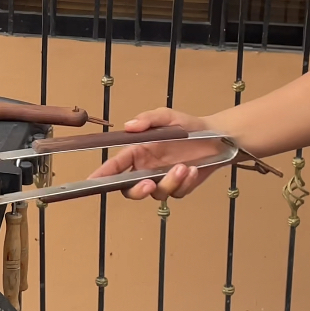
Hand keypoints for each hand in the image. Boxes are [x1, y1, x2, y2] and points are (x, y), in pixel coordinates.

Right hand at [87, 108, 224, 199]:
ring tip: (183, 167)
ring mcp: (163, 180)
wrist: (217, 137)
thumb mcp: (168, 117)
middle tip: (149, 184)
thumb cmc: (188, 126)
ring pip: (157, 193)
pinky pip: (176, 193)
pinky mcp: (179, 187)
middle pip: (130, 190)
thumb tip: (129, 126)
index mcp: (138, 152)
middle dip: (137, 191)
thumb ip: (149, 120)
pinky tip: (192, 170)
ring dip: (169, 182)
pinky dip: (184, 183)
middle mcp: (147, 168)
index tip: (92, 181)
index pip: (115, 167)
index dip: (102, 175)